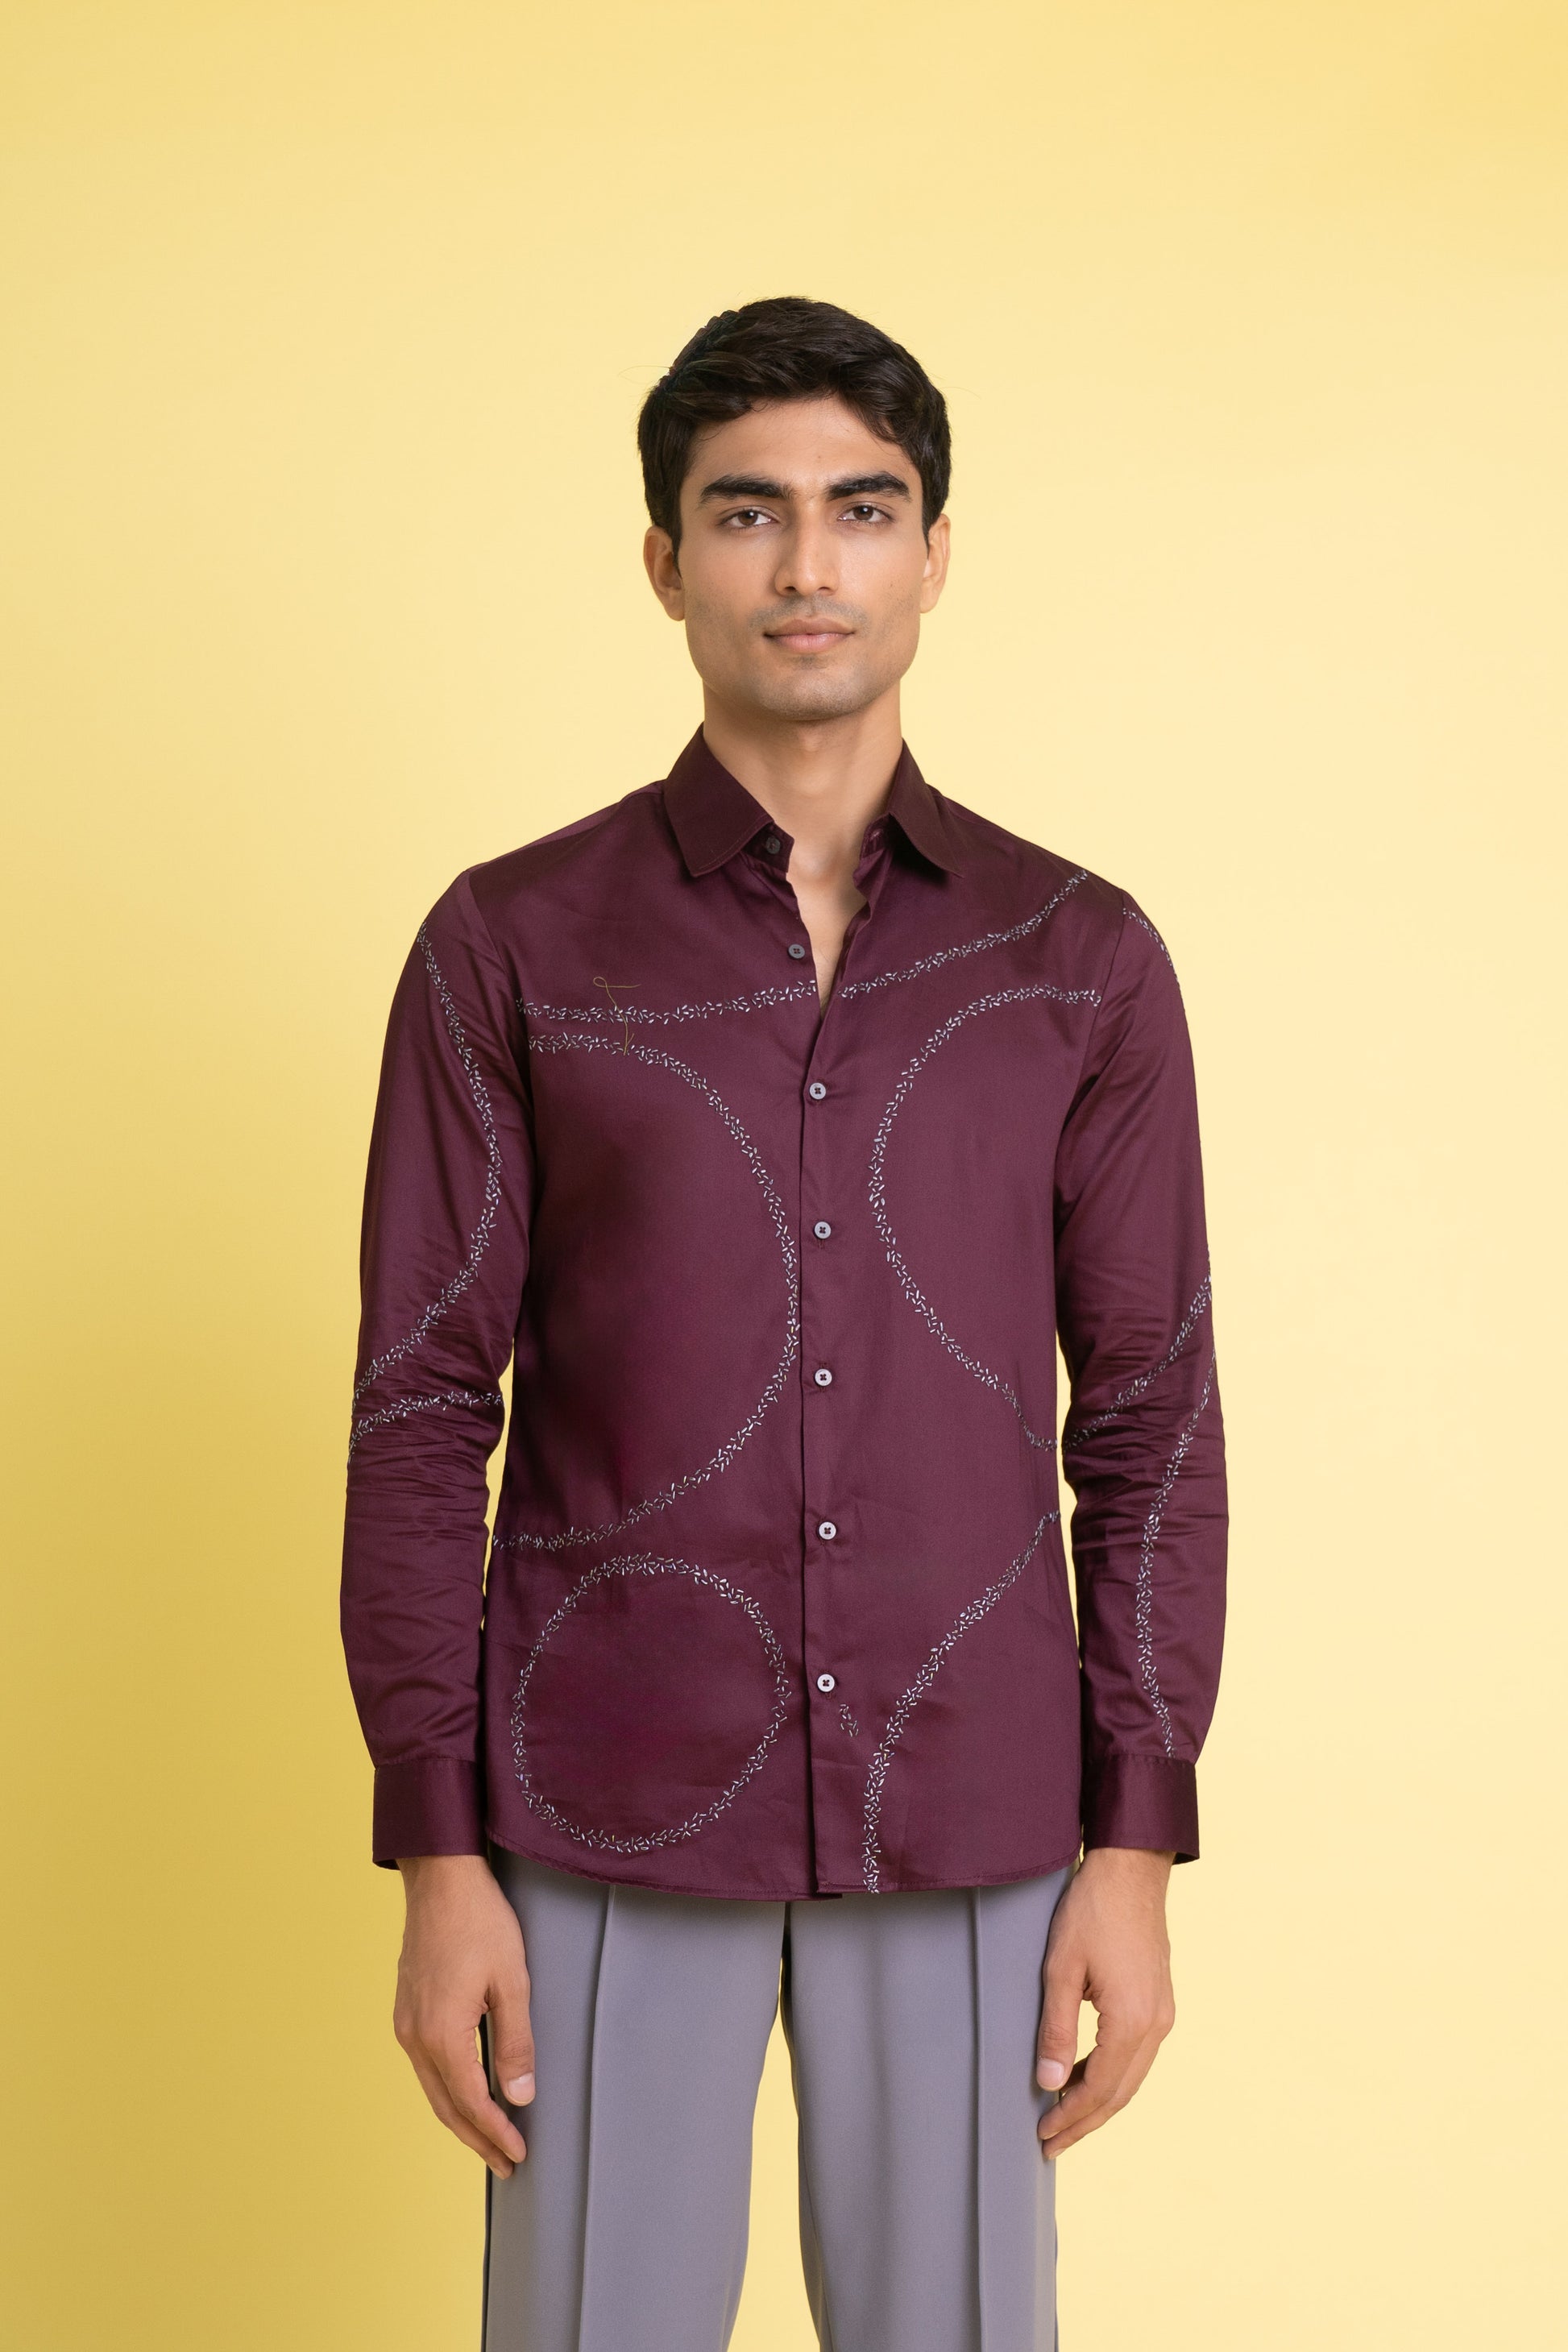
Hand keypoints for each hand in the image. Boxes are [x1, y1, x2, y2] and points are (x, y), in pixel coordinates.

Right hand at [393, 1854, 534, 2177]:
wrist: (441, 1878)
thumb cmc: (481, 1922)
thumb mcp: (512, 1981)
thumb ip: (516, 2044)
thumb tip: (519, 2098)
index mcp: (441, 2034)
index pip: (470, 2103)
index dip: (495, 2134)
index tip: (518, 2156)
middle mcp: (414, 2036)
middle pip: (445, 2106)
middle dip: (477, 2139)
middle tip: (507, 2164)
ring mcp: (405, 2023)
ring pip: (432, 2089)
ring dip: (461, 2118)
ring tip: (490, 2138)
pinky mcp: (406, 2009)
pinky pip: (425, 2066)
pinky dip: (447, 2090)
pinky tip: (466, 2093)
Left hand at [1035, 1846, 1175, 2158]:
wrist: (1131, 1869)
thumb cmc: (1091, 1911)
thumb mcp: (1060, 1969)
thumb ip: (1056, 2029)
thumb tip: (1050, 2083)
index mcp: (1132, 2021)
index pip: (1099, 2089)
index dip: (1070, 2117)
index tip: (1042, 2135)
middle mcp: (1156, 2025)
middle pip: (1120, 2093)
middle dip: (1084, 2122)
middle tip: (1050, 2144)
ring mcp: (1163, 2014)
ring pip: (1131, 2078)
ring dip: (1099, 2103)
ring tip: (1064, 2120)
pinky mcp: (1160, 2001)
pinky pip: (1137, 2055)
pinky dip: (1111, 2076)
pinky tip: (1086, 2079)